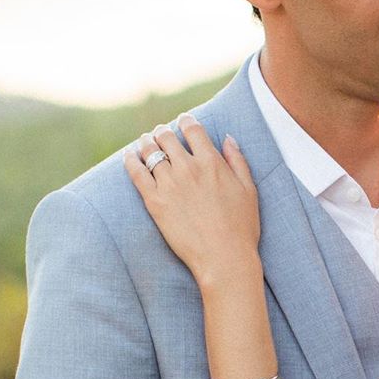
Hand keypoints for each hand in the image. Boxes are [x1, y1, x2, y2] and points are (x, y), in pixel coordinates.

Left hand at [124, 115, 260, 288]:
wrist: (224, 257)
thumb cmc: (242, 227)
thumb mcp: (249, 190)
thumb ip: (238, 161)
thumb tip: (228, 139)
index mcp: (212, 162)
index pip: (193, 129)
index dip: (186, 121)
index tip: (183, 121)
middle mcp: (188, 168)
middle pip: (166, 137)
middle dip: (163, 131)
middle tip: (160, 133)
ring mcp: (169, 183)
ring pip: (149, 151)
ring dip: (145, 143)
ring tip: (144, 142)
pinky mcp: (154, 201)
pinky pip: (136, 173)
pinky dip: (130, 160)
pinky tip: (129, 157)